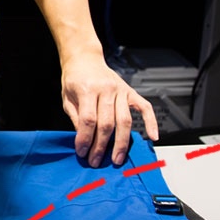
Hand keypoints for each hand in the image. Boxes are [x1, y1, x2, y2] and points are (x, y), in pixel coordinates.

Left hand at [60, 52, 158, 167]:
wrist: (84, 59)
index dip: (85, 138)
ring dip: (121, 143)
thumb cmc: (75, 78)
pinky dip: (151, 122)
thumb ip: (76, 117)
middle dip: (101, 146)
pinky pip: (145, 107)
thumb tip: (84, 140)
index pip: (89, 120)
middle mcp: (106, 89)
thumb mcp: (67, 97)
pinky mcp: (130, 91)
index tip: (82, 152)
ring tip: (116, 158)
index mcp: (87, 89)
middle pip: (108, 123)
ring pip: (125, 120)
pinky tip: (153, 137)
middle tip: (96, 161)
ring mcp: (121, 90)